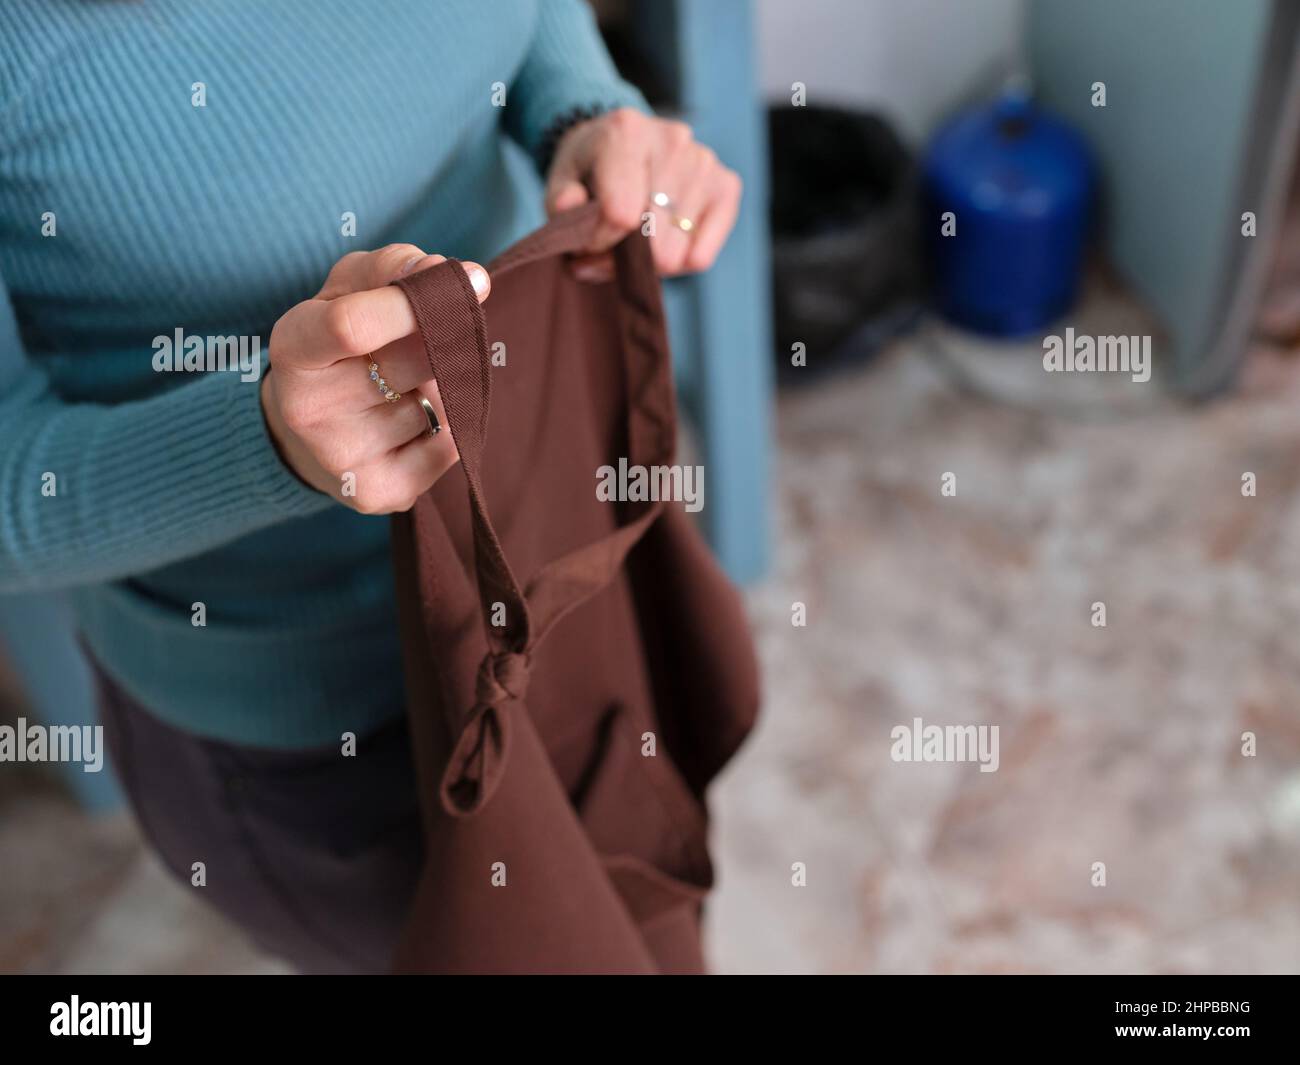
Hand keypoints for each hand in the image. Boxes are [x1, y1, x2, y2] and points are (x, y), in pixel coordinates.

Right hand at [261, 244, 489, 513]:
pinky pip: (449, 447)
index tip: (459, 282)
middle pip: (412, 363)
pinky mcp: (378, 493)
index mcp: (293, 349)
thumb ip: (395, 268)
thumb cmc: (338, 345)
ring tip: (408, 387)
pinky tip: (416, 422)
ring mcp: (342, 458)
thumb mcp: (348, 289)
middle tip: (443, 331)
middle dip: (444, 340)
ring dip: (442, 387)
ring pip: (437, 405)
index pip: (352, 325)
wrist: (308, 431)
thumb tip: (461, 275)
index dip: (413, 302)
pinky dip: (448, 426)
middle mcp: (308, 410)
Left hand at [544, 107, 741, 278]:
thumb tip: (572, 209)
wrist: (621, 142)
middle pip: (652, 243)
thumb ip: (560, 201)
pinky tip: (660, 243)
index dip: (598, 243)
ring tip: (633, 242)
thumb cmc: (590, 168)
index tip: (586, 243)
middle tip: (607, 250)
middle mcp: (673, 141)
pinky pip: (701, 257)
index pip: (620, 215)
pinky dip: (677, 264)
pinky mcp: (726, 186)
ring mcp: (704, 162)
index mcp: (626, 133)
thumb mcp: (561, 180)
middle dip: (623, 258)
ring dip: (647, 262)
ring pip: (675, 255)